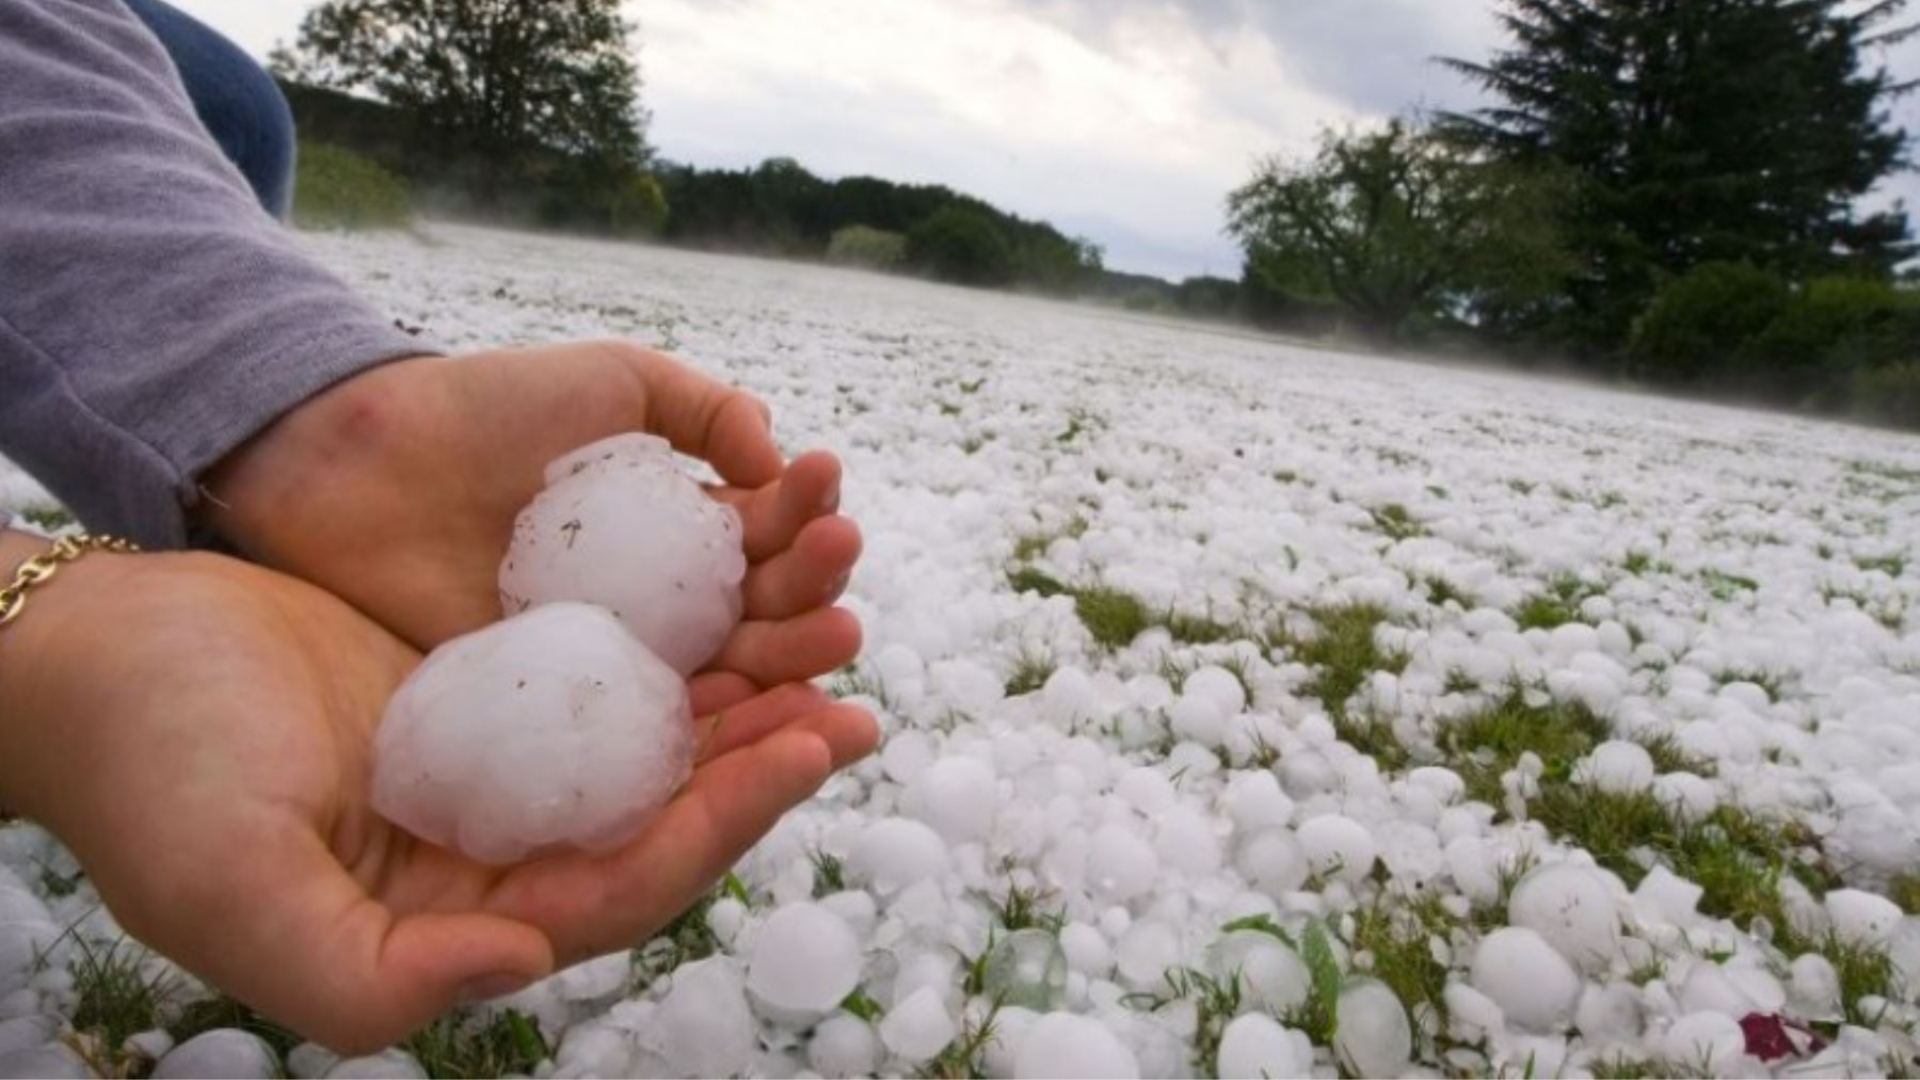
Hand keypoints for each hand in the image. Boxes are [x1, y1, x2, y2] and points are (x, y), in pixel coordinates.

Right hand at [0, 538, 877, 1051]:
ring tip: (828, 618)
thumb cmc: (145, 773)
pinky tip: (736, 581)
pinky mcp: (495, 687)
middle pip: (668, 813)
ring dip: (745, 686)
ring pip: (656, 740)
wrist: (99, 657)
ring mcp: (503, 763)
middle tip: (857, 689)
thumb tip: (526, 960)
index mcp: (461, 913)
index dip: (725, 822)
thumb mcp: (231, 888)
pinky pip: (613, 668)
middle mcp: (500, 848)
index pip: (630, 882)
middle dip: (768, 755)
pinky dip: (680, 632)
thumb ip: (368, 969)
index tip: (809, 743)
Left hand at [201, 342, 862, 691]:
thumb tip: (778, 456)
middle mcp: (661, 599)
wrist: (356, 466)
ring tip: (837, 633)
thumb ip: (703, 409)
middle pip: (764, 608)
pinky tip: (759, 705)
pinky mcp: (568, 707)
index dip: (804, 514)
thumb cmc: (482, 412)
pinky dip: (718, 721)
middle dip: (815, 587)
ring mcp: (618, 657)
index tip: (823, 487)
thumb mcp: (611, 381)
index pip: (766, 534)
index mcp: (678, 525)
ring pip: (729, 670)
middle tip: (838, 567)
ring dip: (794, 655)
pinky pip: (655, 724)